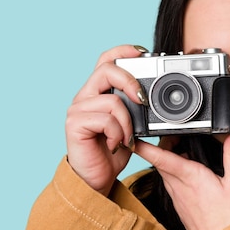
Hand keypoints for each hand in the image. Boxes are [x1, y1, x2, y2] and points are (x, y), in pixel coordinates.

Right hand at [65, 45, 146, 194]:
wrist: (96, 179)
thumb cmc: (112, 152)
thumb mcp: (131, 125)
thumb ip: (137, 108)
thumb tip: (155, 95)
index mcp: (98, 92)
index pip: (106, 60)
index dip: (123, 51)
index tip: (142, 53)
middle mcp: (85, 97)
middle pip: (106, 69)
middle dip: (130, 81)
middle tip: (143, 100)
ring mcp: (77, 110)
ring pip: (112, 100)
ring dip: (127, 122)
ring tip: (126, 138)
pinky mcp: (74, 124)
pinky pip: (105, 119)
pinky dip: (117, 133)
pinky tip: (114, 144)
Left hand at [134, 125, 229, 229]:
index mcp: (190, 177)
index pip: (160, 157)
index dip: (144, 145)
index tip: (132, 135)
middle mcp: (178, 186)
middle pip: (160, 160)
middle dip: (163, 144)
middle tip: (176, 132)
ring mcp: (177, 198)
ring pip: (165, 172)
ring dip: (169, 158)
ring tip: (185, 148)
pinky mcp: (180, 206)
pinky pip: (171, 184)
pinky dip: (175, 173)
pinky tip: (192, 173)